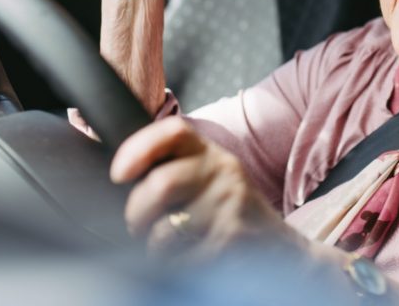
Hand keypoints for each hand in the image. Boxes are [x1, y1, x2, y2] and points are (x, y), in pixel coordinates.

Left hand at [111, 117, 302, 258]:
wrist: (280, 248)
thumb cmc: (229, 215)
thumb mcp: (208, 180)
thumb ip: (175, 170)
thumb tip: (122, 176)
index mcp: (211, 153)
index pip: (174, 131)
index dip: (139, 147)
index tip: (119, 174)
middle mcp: (224, 170)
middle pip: (160, 184)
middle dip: (137, 213)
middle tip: (138, 227)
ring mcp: (231, 203)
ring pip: (165, 229)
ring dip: (154, 247)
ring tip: (168, 248)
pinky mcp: (234, 237)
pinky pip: (181, 258)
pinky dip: (174, 266)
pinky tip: (188, 261)